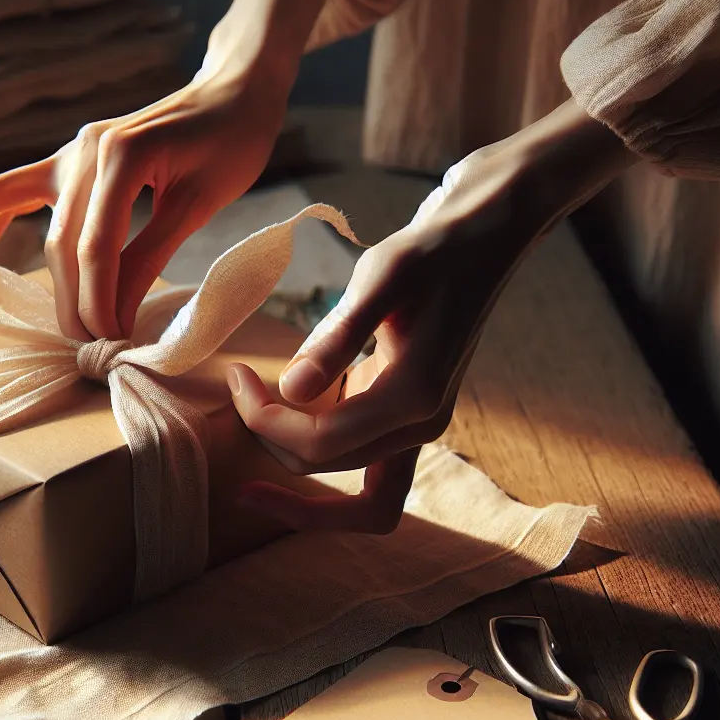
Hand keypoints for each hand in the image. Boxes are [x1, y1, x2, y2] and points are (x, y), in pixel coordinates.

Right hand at [0, 0, 338, 340]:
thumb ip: (149, 255)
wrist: (231, 91)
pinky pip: (8, 191)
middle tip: (87, 344)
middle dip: (68, 297)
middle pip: (59, 238)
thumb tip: (115, 314)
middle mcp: (83, 148)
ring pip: (10, 205)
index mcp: (120, 154)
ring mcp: (69, 151)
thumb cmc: (230, 142)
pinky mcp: (66, 160)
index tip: (111, 338)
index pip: (94, 244)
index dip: (97, 299)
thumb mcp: (199, 204)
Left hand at [229, 99, 635, 530]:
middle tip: (238, 384)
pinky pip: (356, 457)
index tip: (237, 373)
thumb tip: (292, 391)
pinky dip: (314, 443)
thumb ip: (338, 336)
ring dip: (292, 455)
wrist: (483, 241)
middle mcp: (421, 424)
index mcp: (414, 398)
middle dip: (271, 438)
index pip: (319, 444)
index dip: (265, 421)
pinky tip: (283, 403)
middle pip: (326, 467)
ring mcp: (418, 424)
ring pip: (345, 479)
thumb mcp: (382, 277)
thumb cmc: (431, 250)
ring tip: (250, 410)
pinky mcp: (408, 412)